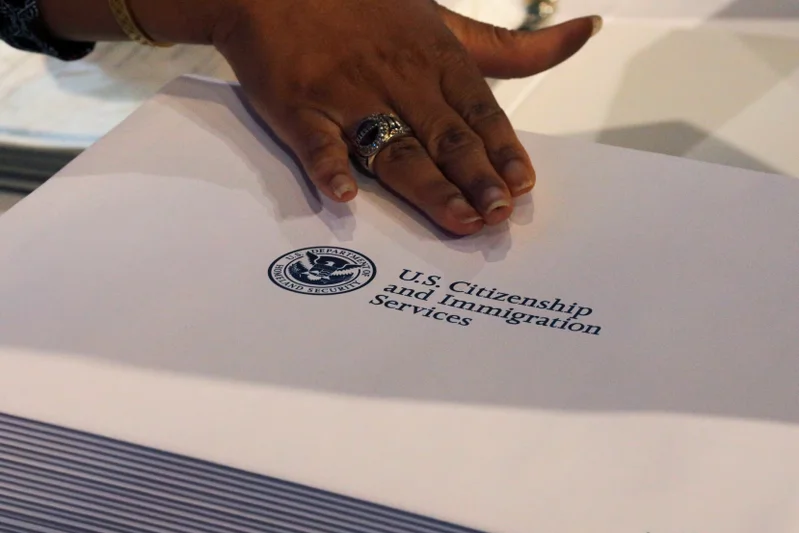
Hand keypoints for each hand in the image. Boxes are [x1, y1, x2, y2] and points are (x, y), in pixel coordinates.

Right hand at [215, 1, 599, 234]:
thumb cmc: (366, 7)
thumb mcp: (443, 21)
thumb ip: (510, 46)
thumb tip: (583, 31)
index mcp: (435, 59)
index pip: (479, 112)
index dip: (503, 151)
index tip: (523, 185)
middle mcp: (398, 79)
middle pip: (445, 136)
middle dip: (476, 178)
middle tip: (498, 215)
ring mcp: (347, 94)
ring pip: (393, 146)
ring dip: (426, 185)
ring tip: (456, 219)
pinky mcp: (300, 107)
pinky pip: (316, 141)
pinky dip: (329, 167)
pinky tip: (346, 196)